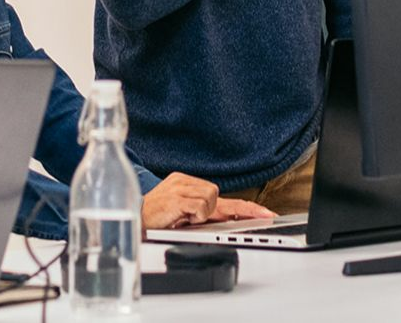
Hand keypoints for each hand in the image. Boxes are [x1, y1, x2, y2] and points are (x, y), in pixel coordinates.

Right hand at [141, 171, 276, 229]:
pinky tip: (179, 216)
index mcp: (186, 184)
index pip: (220, 194)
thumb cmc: (154, 219)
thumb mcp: (180, 214)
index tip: (267, 214)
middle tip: (220, 218)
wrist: (133, 217)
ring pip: (211, 200)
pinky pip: (201, 207)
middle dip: (222, 211)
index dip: (246, 206)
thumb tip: (219, 219)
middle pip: (218, 195)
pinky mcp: (178, 195)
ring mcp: (181, 187)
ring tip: (182, 218)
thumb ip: (199, 213)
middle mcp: (185, 181)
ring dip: (201, 214)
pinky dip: (194, 216)